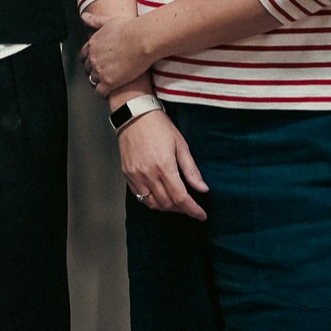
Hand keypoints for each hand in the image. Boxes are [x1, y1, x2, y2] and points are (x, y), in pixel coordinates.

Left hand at [81, 8, 155, 96]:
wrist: (142, 39)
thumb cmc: (130, 29)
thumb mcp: (110, 20)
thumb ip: (95, 20)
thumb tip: (84, 16)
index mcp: (93, 44)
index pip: (84, 55)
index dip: (90, 59)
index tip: (97, 61)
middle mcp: (93, 58)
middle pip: (88, 68)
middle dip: (95, 70)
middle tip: (106, 71)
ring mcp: (100, 71)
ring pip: (93, 80)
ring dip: (100, 81)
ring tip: (110, 81)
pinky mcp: (109, 82)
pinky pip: (100, 91)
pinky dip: (103, 92)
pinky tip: (110, 90)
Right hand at [116, 104, 208, 220]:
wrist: (134, 115)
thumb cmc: (158, 126)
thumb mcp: (180, 145)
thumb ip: (191, 170)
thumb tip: (203, 188)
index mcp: (164, 166)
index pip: (181, 197)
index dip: (193, 210)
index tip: (201, 215)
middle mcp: (148, 174)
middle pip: (167, 203)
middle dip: (182, 209)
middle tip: (191, 208)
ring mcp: (136, 175)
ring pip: (153, 203)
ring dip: (167, 208)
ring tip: (177, 204)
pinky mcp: (127, 174)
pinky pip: (140, 196)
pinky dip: (152, 202)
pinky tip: (160, 197)